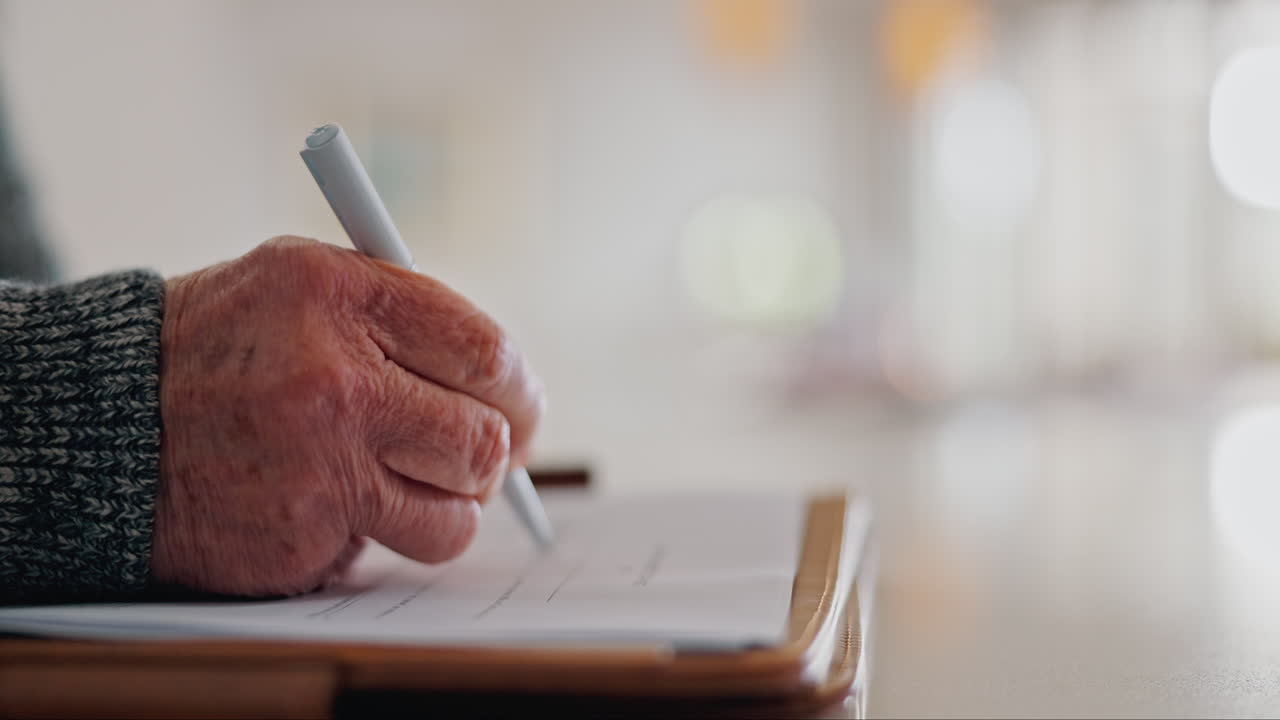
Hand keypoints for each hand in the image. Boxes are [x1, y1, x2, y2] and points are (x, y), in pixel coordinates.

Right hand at [150, 237, 543, 596]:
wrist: (107, 422)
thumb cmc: (223, 345)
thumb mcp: (300, 281)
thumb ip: (402, 311)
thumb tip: (505, 377)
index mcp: (340, 297)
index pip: (486, 351)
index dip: (519, 387)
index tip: (521, 403)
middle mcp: (334, 382)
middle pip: (484, 441)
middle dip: (500, 454)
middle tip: (491, 454)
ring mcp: (318, 469)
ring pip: (455, 517)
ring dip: (450, 506)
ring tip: (416, 481)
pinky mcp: (301, 538)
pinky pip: (389, 551)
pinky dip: (382, 534)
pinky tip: (341, 502)